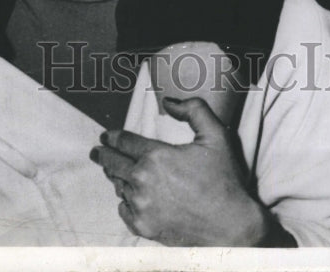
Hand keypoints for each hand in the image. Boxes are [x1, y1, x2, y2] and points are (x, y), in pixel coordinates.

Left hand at [92, 96, 280, 246]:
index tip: (105, 136)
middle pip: (113, 163)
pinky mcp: (144, 227)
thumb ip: (193, 110)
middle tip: (97, 152)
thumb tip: (168, 102)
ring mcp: (142, 206)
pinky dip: (125, 202)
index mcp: (156, 156)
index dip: (112, 136)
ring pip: (119, 186)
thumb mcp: (216, 135)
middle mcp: (143, 181)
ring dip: (116, 177)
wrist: (232, 227)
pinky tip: (128, 197)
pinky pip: (124, 210)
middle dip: (103, 155)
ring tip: (114, 172)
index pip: (124, 141)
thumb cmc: (225, 180)